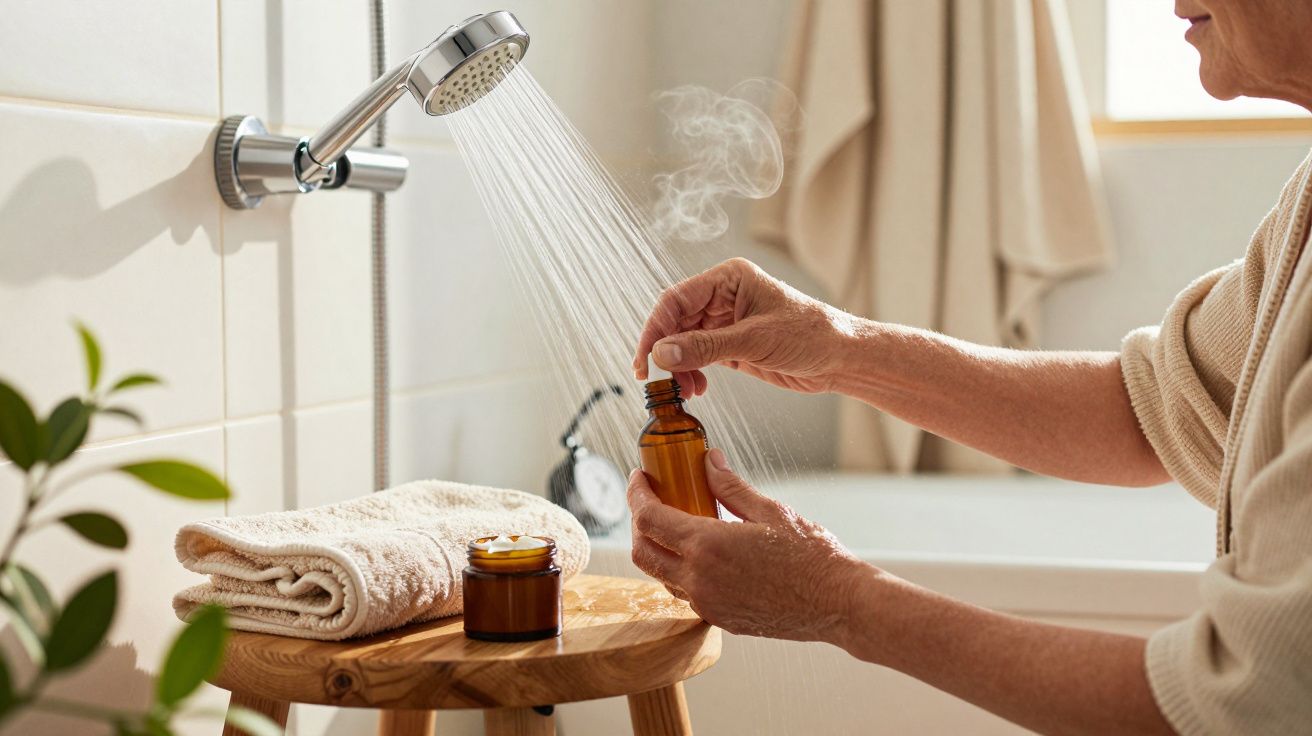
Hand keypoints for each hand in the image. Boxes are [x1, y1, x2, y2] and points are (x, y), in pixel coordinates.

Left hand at [627, 448, 871, 641]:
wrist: (838, 604)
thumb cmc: (812, 556)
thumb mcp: (770, 511)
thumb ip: (730, 487)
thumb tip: (708, 461)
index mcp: (706, 546)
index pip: (648, 519)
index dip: (636, 494)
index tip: (639, 477)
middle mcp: (698, 580)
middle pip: (642, 552)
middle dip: (638, 523)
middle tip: (651, 500)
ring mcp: (707, 604)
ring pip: (662, 576)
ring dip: (660, 550)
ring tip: (679, 524)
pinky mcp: (720, 619)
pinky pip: (686, 594)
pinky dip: (682, 572)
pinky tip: (704, 555)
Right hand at [632, 258, 855, 395]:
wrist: (841, 358)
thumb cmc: (810, 335)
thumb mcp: (755, 340)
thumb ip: (706, 347)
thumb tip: (662, 353)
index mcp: (728, 279)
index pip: (676, 300)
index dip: (655, 329)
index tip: (645, 360)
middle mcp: (723, 296)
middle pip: (675, 321)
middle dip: (665, 352)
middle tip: (658, 382)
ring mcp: (726, 321)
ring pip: (683, 342)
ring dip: (678, 367)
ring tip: (684, 390)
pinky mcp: (732, 345)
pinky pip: (698, 357)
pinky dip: (691, 373)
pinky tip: (696, 388)